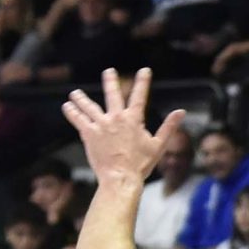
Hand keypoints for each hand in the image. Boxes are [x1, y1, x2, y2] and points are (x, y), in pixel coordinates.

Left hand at [62, 67, 187, 189]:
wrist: (121, 178)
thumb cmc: (141, 165)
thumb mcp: (158, 145)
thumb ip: (169, 127)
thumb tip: (181, 112)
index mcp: (134, 119)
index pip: (140, 96)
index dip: (143, 82)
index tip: (144, 71)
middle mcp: (116, 118)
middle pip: (112, 94)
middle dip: (111, 81)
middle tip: (109, 71)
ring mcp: (101, 124)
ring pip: (89, 106)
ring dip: (81, 98)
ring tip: (74, 93)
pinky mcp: (89, 133)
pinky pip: (78, 119)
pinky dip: (72, 112)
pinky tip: (67, 106)